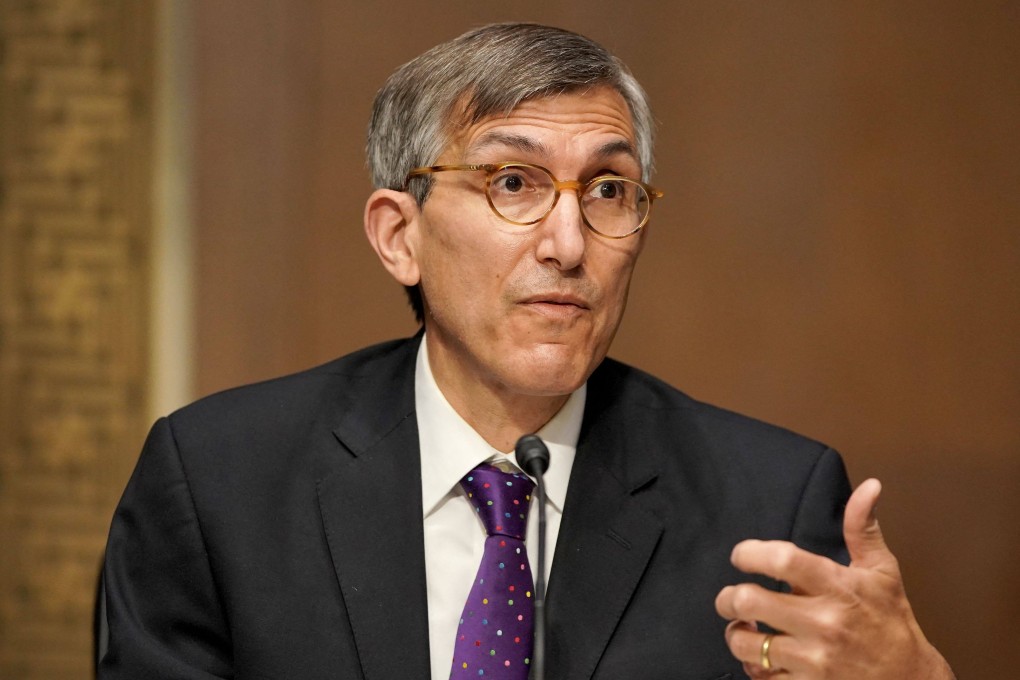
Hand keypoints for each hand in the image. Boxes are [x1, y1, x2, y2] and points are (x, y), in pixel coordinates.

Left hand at [715, 479, 954, 678]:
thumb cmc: (892, 622)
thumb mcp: (883, 572)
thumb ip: (863, 528)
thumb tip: (869, 486)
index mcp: (839, 587)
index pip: (781, 559)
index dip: (749, 553)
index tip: (741, 556)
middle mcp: (824, 622)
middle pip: (749, 602)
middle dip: (728, 598)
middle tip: (731, 597)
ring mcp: (815, 659)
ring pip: (747, 644)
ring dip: (736, 635)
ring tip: (742, 628)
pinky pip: (762, 677)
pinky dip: (754, 667)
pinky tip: (761, 658)